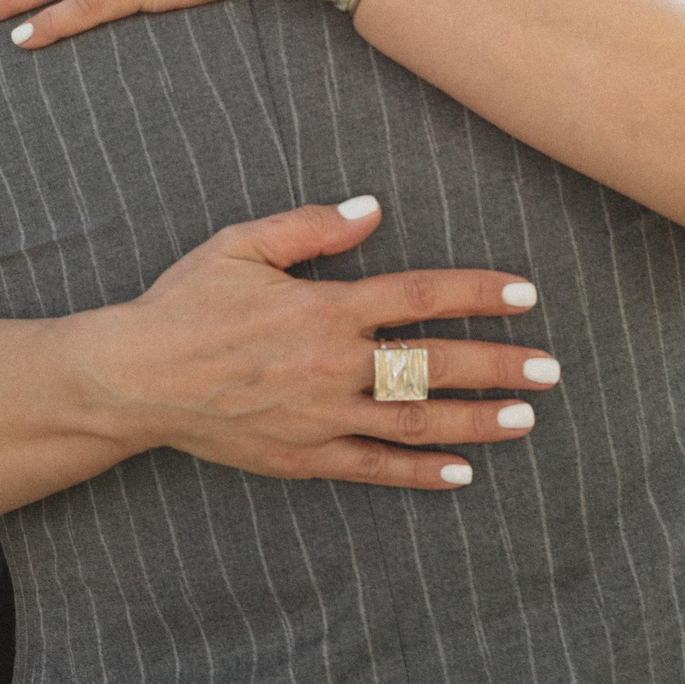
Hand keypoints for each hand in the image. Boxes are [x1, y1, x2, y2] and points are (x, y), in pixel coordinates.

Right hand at [74, 198, 554, 491]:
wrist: (134, 377)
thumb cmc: (184, 304)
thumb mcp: (238, 246)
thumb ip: (309, 228)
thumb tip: (372, 209)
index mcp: (322, 308)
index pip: (419, 297)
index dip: (477, 295)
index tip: (525, 295)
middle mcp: (331, 365)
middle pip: (434, 365)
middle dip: (499, 366)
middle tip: (550, 369)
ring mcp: (321, 417)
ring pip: (415, 421)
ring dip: (477, 421)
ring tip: (526, 419)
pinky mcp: (303, 456)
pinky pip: (373, 467)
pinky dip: (420, 473)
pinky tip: (461, 474)